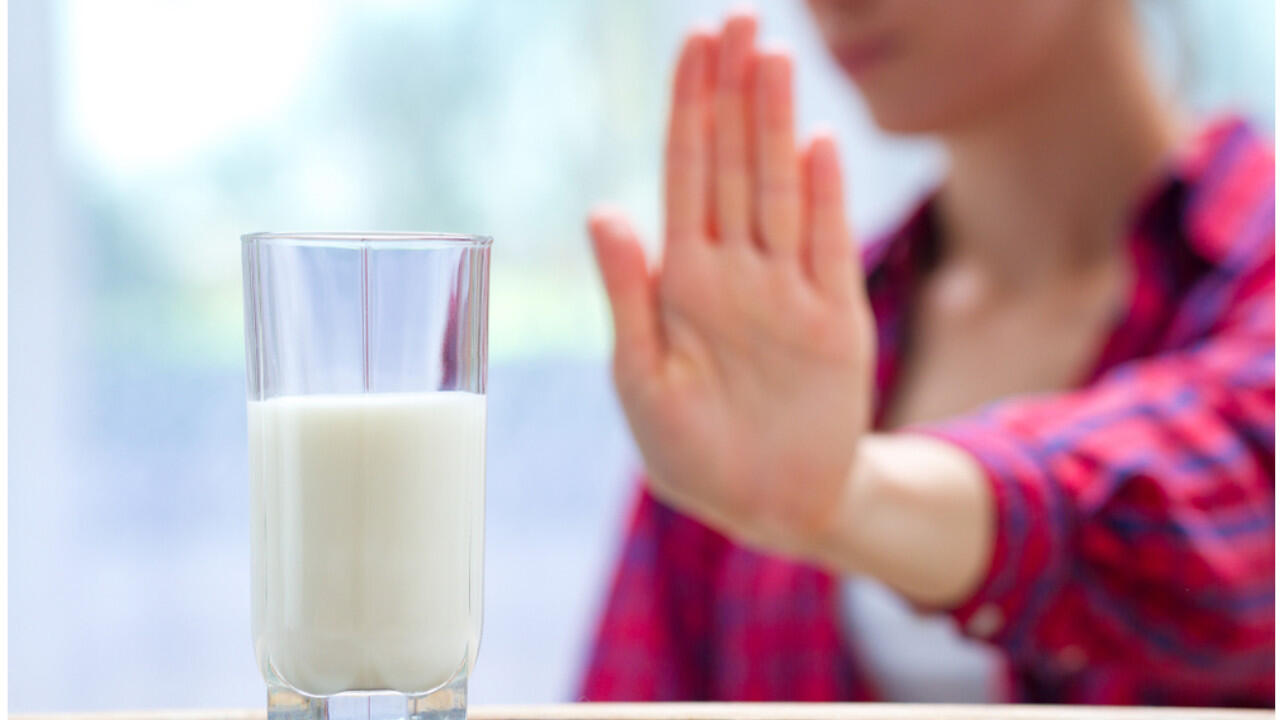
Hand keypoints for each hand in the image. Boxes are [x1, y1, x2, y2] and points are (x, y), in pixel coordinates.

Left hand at [588, 14, 875, 557]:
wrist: (769, 506)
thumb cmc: (690, 452)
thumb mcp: (642, 379)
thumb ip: (628, 295)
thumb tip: (603, 210)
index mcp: (681, 282)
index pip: (685, 176)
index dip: (689, 110)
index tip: (692, 45)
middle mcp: (734, 272)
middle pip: (735, 166)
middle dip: (733, 94)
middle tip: (737, 20)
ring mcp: (787, 291)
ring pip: (781, 191)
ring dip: (775, 127)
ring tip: (772, 58)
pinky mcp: (836, 320)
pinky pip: (828, 248)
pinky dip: (825, 198)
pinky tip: (818, 143)